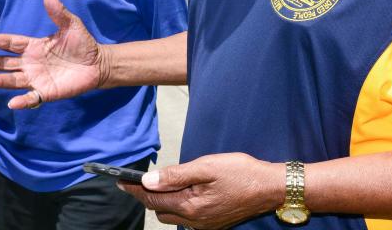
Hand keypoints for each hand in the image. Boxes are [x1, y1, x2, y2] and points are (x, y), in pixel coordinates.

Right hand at [0, 0, 102, 107]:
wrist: (98, 63)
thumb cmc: (82, 43)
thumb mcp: (70, 25)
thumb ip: (58, 11)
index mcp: (34, 46)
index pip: (11, 43)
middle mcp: (30, 62)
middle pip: (4, 63)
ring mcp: (37, 78)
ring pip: (13, 80)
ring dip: (0, 80)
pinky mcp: (47, 92)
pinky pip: (32, 98)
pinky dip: (23, 101)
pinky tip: (12, 103)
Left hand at [118, 153, 283, 228]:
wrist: (270, 187)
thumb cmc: (242, 173)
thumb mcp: (207, 167)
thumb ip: (176, 174)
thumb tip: (148, 179)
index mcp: (191, 207)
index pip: (154, 199)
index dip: (135, 188)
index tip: (120, 180)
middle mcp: (195, 221)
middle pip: (160, 210)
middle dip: (146, 196)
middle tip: (136, 179)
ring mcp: (205, 225)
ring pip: (172, 215)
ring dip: (162, 201)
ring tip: (158, 183)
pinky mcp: (213, 223)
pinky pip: (187, 217)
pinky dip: (177, 204)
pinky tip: (181, 191)